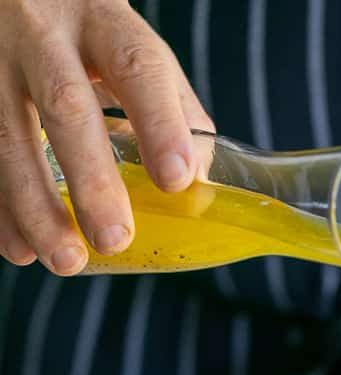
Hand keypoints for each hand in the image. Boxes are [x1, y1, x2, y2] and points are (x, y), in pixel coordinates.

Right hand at [0, 0, 212, 274]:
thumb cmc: (86, 34)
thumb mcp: (130, 48)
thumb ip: (171, 109)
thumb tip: (197, 182)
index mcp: (101, 17)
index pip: (135, 65)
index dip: (157, 122)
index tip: (176, 180)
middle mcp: (41, 29)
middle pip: (65, 103)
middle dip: (91, 179)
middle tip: (114, 238)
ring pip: (6, 134)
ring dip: (34, 206)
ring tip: (65, 259)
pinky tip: (18, 247)